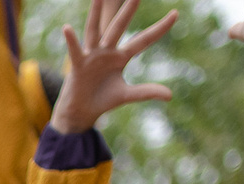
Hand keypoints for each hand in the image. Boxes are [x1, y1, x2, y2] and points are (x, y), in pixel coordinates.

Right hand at [53, 0, 177, 132]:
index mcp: (121, 56)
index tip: (175, 14)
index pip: (144, 39)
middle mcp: (107, 51)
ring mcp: (92, 56)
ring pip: (95, 31)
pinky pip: (75, 50)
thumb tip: (170, 95)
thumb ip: (146, 92)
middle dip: (128, 11)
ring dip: (95, 14)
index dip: (160, 28)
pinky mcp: (78, 65)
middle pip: (120, 27)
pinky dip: (71, 40)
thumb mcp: (126, 95)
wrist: (82, 112)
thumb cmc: (103, 99)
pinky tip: (67, 28)